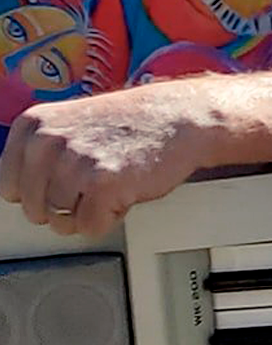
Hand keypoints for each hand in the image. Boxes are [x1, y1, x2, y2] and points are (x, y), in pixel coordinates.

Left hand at [0, 83, 208, 236]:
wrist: (182, 116)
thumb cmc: (134, 123)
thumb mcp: (72, 124)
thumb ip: (40, 152)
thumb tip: (17, 191)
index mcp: (34, 124)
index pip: (10, 187)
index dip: (44, 190)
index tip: (66, 178)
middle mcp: (47, 141)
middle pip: (35, 209)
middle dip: (67, 204)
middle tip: (96, 178)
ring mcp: (73, 163)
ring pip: (61, 222)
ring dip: (90, 210)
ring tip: (113, 179)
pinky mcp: (101, 185)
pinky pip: (90, 228)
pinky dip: (111, 216)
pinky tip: (126, 188)